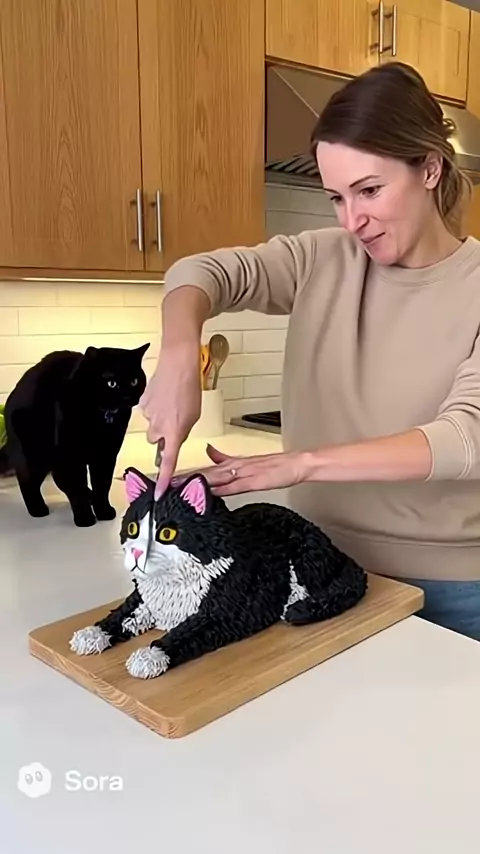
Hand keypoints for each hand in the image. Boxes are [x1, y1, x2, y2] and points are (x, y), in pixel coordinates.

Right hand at [139, 343, 201, 496]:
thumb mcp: (193, 416)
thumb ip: (182, 432)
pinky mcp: (141, 403)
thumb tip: (174, 438)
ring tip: (171, 403)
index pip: (167, 464)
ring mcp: (147, 415)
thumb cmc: (189, 389)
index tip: (157, 494)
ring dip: (160, 419)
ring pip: (152, 425)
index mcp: (174, 433)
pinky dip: (154, 406)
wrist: (178, 365)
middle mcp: (157, 427)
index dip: (162, 481)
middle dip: (164, 435)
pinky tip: (163, 395)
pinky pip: (147, 411)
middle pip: (157, 441)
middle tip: (175, 421)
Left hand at [176, 444, 313, 495]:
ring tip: (178, 485)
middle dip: (185, 478)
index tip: (170, 477)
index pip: (206, 469)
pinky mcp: (253, 481)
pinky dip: (218, 488)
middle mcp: (235, 467)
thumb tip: (210, 451)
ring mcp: (243, 473)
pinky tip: (206, 491)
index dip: (188, 473)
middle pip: (205, 473)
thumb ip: (227, 458)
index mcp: (233, 463)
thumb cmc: (277, 466)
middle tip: (165, 482)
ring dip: (196, 481)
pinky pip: (232, 486)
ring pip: (214, 478)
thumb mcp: (248, 461)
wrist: (297, 464)